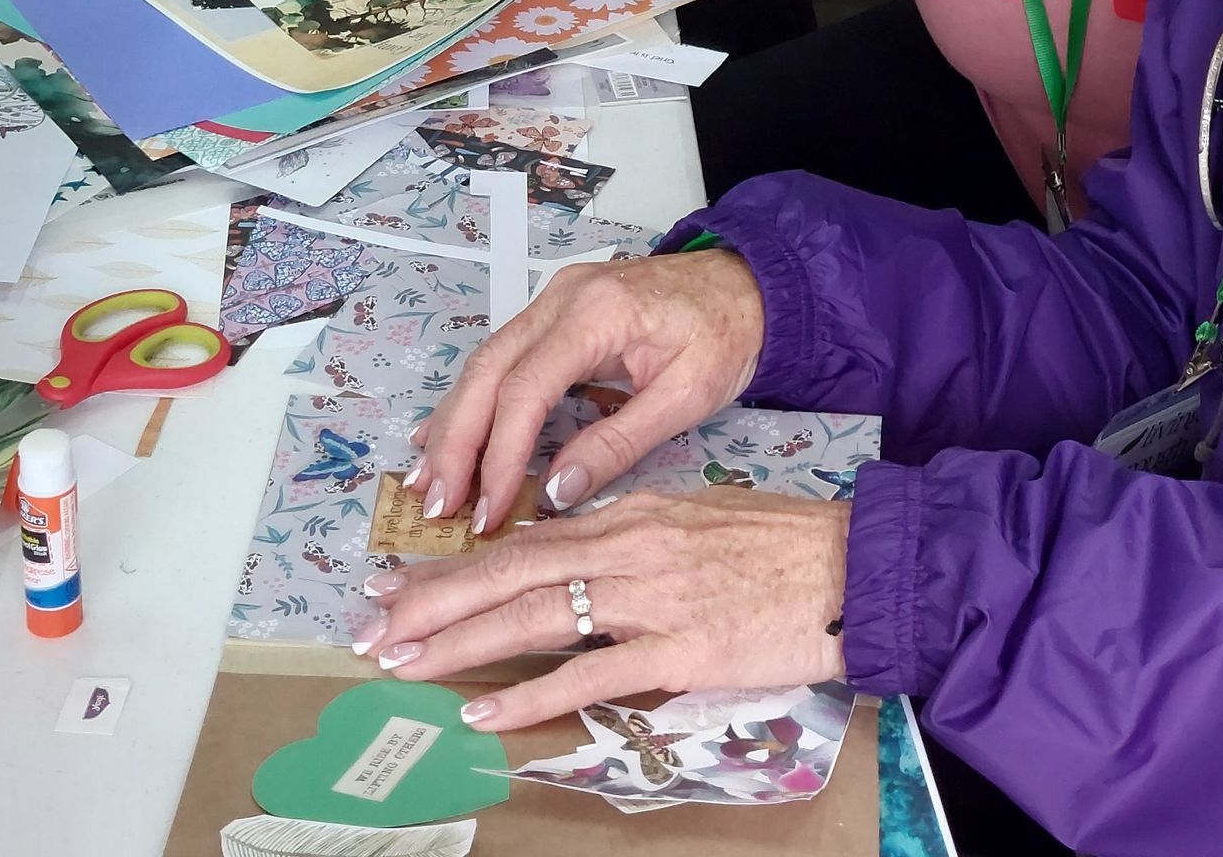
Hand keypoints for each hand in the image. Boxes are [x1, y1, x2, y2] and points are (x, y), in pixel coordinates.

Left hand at [353, 488, 848, 732]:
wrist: (852, 566)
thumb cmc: (783, 547)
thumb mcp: (696, 524)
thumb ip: (635, 543)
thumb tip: (582, 566)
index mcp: (633, 513)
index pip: (526, 539)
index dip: (457, 565)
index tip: (399, 584)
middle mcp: (630, 545)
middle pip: (512, 570)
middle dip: (434, 600)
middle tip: (370, 627)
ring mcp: (653, 595)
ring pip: (536, 612)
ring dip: (461, 640)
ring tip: (403, 661)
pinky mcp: (681, 645)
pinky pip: (593, 671)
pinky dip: (534, 690)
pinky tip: (485, 709)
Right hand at [409, 246, 765, 526]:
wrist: (749, 284)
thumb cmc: (727, 336)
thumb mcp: (687, 396)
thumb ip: (620, 442)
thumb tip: (556, 493)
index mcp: (596, 312)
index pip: (526, 388)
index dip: (500, 455)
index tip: (487, 512)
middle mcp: (561, 297)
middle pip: (488, 371)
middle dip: (457, 443)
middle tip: (436, 507)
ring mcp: (553, 299)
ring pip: (485, 363)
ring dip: (454, 424)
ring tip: (429, 485)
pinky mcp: (555, 312)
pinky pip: (502, 357)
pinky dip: (474, 401)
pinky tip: (445, 437)